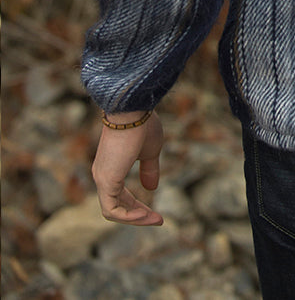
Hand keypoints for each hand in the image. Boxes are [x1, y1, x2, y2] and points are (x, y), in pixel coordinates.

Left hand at [91, 110, 163, 224]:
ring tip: (156, 219)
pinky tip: (145, 214)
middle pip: (117, 206)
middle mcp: (102, 174)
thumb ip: (149, 170)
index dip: (137, 207)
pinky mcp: (106, 180)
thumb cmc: (142, 125)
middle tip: (159, 220)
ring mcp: (102, 178)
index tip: (156, 213)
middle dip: (138, 215)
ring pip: (114, 211)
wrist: (133, 110)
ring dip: (135, 218)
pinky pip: (112, 209)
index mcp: (111, 167)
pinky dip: (128, 216)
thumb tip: (151, 188)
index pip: (120, 196)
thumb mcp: (150, 151)